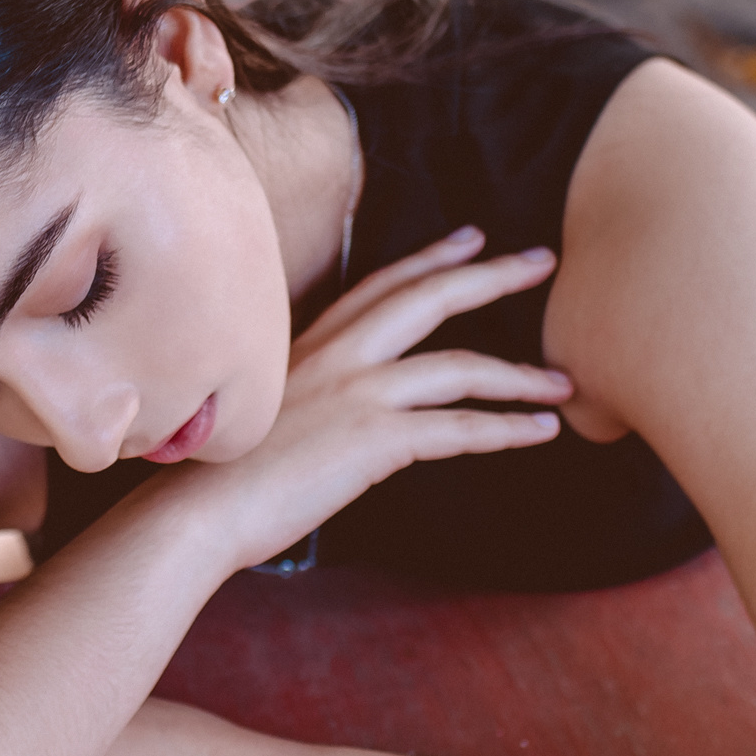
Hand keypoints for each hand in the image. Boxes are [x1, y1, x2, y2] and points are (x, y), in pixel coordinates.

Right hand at [166, 226, 573, 571]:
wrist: (191, 516)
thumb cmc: (215, 483)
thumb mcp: (262, 420)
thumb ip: (305, 407)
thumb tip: (330, 427)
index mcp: (307, 348)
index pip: (380, 287)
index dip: (430, 260)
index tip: (471, 238)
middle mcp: (336, 357)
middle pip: (429, 298)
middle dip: (491, 275)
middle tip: (541, 261)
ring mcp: (357, 394)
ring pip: (459, 367)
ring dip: (519, 374)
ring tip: (563, 380)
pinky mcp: (373, 440)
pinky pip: (460, 428)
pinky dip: (507, 428)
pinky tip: (541, 429)